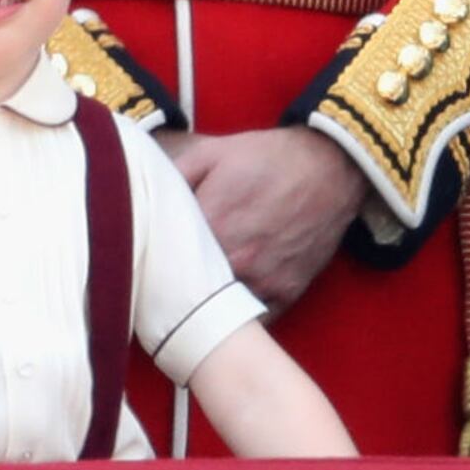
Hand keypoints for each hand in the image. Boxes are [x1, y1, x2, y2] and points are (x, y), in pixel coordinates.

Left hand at [159, 127, 367, 314]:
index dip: (153, 261)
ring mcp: (265, 279)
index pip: (166, 259)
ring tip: (194, 294)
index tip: (144, 260)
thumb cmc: (267, 157)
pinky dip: (239, 311)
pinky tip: (228, 299)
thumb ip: (173, 176)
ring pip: (221, 306)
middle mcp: (237, 259)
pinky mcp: (288, 292)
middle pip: (192, 288)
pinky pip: (254, 316)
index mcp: (211, 224)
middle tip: (164, 281)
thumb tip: (137, 191)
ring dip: (208, 302)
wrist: (332, 166)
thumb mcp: (212, 153)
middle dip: (177, 285)